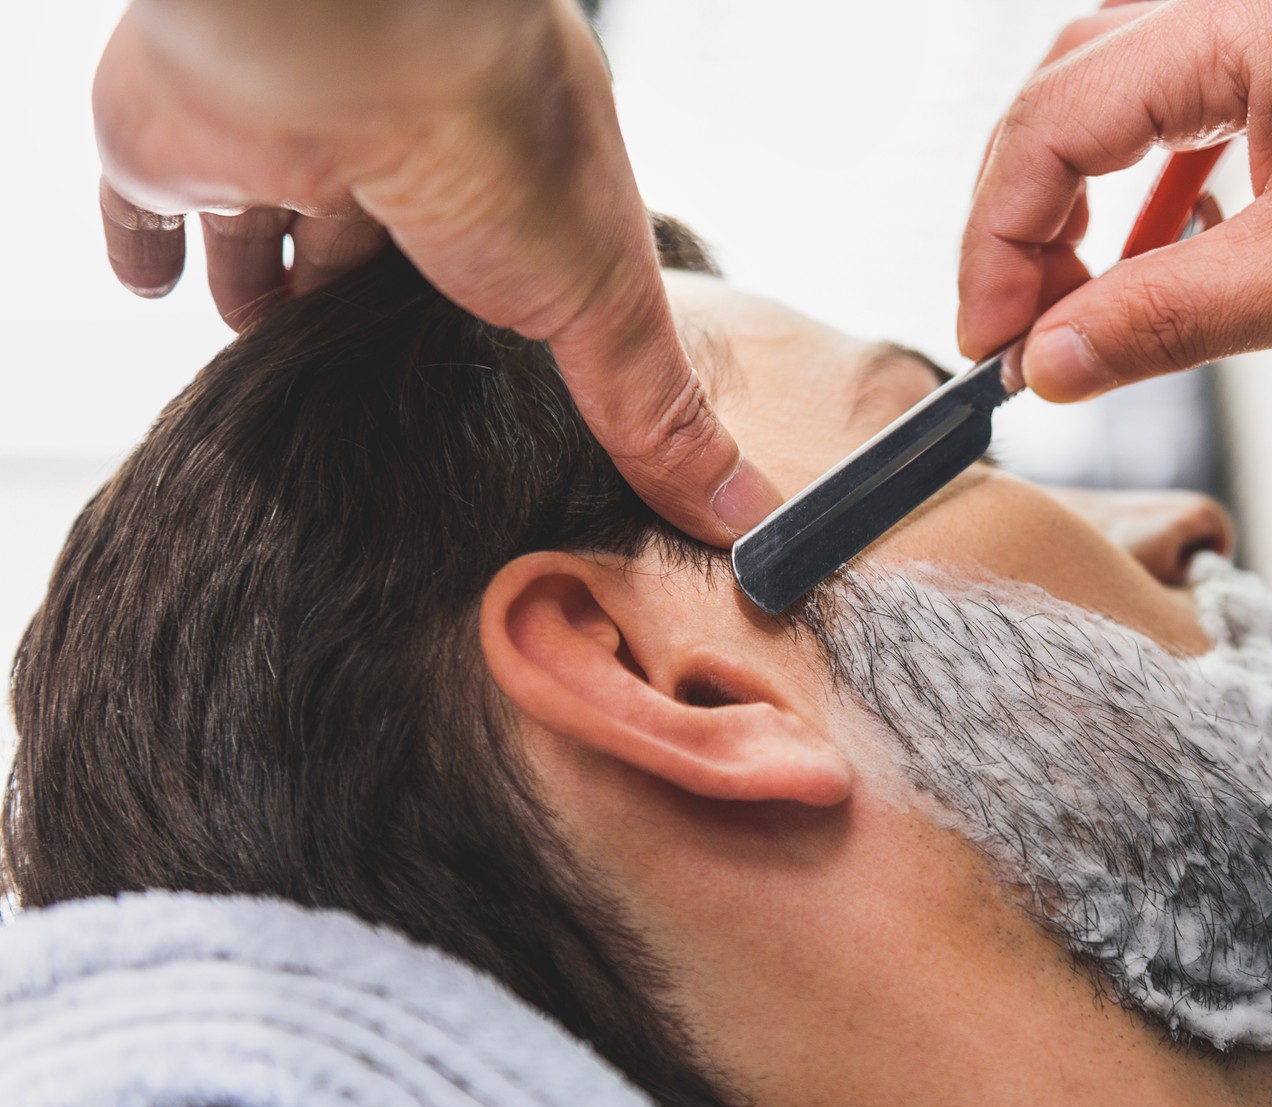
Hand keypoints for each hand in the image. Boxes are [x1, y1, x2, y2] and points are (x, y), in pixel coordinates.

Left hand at [94, 0, 779, 544]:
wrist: (349, 41)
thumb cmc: (499, 141)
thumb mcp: (605, 302)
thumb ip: (656, 413)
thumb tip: (748, 518)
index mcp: (502, 162)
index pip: (497, 245)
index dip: (488, 298)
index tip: (484, 364)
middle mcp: (390, 144)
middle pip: (377, 236)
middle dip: (369, 294)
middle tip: (367, 368)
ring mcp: (279, 141)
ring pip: (269, 222)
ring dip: (266, 275)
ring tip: (269, 336)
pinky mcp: (175, 144)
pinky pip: (148, 201)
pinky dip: (150, 242)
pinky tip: (157, 281)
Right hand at [958, 0, 1271, 400]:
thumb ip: (1162, 319)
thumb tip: (1047, 366)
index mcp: (1230, 16)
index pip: (1045, 126)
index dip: (996, 246)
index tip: (990, 348)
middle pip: (1057, 103)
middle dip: (1021, 229)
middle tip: (1017, 341)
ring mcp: (1262, 17)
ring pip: (1106, 106)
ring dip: (1074, 212)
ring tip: (1068, 312)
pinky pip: (1174, 114)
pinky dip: (1139, 196)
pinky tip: (1144, 264)